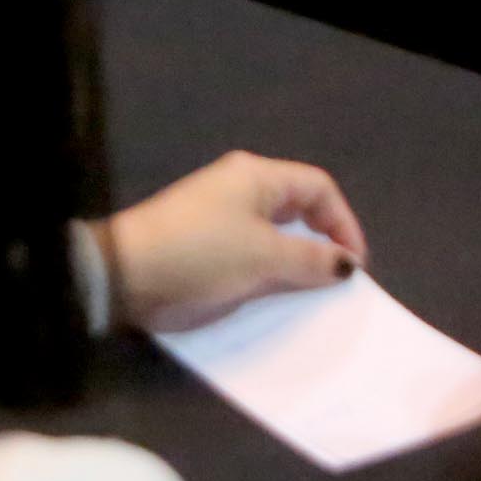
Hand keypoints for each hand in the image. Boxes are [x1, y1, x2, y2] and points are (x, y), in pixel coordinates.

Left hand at [102, 150, 369, 332]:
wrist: (128, 275)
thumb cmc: (202, 253)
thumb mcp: (264, 256)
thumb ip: (311, 259)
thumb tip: (346, 263)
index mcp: (257, 177)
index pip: (318, 188)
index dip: (343, 223)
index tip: (353, 266)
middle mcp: (240, 191)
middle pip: (297, 211)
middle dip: (321, 245)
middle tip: (336, 284)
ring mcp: (220, 220)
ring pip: (274, 239)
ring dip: (295, 267)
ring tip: (312, 299)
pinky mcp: (205, 249)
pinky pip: (250, 258)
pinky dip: (269, 277)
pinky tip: (278, 304)